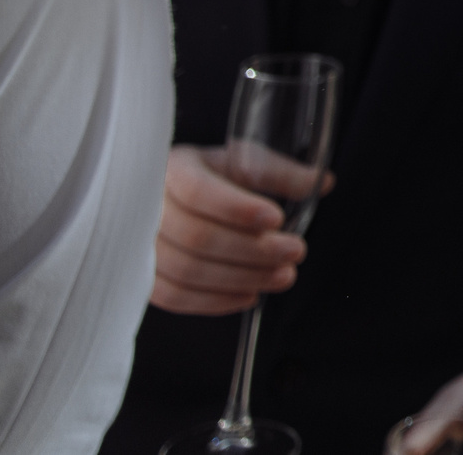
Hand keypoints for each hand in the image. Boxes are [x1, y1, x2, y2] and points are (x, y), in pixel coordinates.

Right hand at [150, 144, 306, 314]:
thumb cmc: (209, 176)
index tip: (276, 218)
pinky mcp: (143, 276)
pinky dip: (215, 301)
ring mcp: (139, 246)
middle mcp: (147, 209)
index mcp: (172, 170)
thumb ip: (279, 173)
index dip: (237, 209)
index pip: (198, 192)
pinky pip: (175, 297)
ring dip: (241, 279)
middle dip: (253, 250)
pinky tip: (249, 294)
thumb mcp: (241, 162)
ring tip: (283, 276)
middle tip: (296, 252)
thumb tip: (323, 183)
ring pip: (187, 271)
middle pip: (198, 238)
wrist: (169, 196)